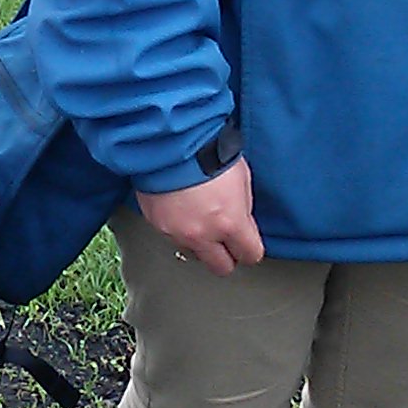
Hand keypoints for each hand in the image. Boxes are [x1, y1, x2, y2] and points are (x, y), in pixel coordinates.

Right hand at [136, 158, 262, 274]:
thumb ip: (242, 208)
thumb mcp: (241, 178)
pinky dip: (178, 228)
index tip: (247, 243)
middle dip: (226, 256)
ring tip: (198, 218)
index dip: (250, 248)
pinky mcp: (157, 224)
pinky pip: (173, 236)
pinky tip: (180, 208)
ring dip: (200, 242)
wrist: (168, 140)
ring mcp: (177, 232)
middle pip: (222, 267)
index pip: (250, 255)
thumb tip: (242, 223)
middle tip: (225, 241)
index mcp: (230, 223)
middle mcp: (203, 235)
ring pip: (195, 253)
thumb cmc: (207, 151)